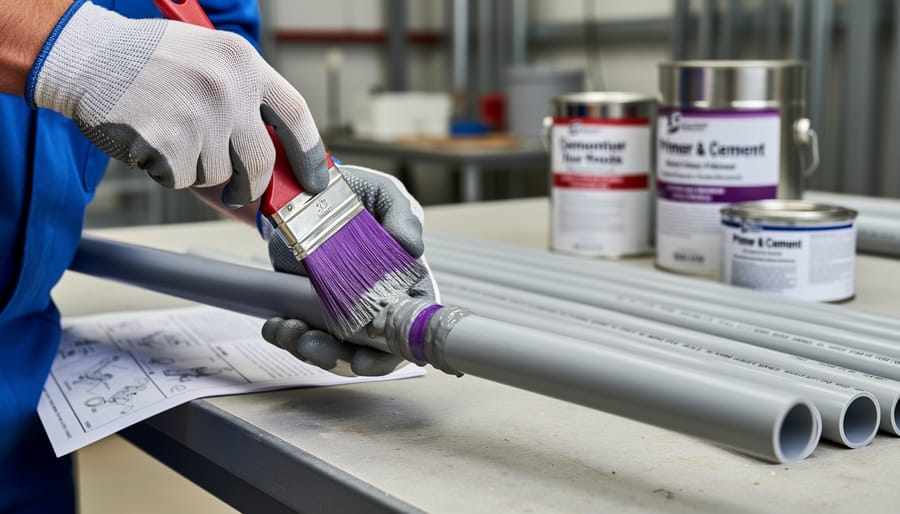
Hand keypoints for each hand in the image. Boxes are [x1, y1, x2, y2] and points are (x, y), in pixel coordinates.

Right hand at [29, 1, 327, 206]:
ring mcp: (200, 119)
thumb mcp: (210, 58)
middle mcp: (228, 90)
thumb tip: (277, 156)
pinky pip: (182, 179)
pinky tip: (151, 141)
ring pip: (218, 174)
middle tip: (240, 190)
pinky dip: (167, 171)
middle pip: (260, 162)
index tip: (314, 180)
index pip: (296, 116)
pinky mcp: (170, 146)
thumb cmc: (148, 60)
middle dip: (251, 185)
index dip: (309, 156)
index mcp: (244, 64)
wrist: (86, 56)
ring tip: (170, 134)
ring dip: (196, 168)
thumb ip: (245, 98)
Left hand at [262, 164, 437, 376]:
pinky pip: (302, 332)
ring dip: (308, 348)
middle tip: (314, 346)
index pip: (409, 328)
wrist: (309, 188)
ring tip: (288, 331)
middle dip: (340, 357)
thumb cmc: (359, 193)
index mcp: (406, 283)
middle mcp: (377, 303)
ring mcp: (342, 308)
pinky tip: (276, 325)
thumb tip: (412, 246)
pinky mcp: (310, 306)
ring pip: (333, 347)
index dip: (392, 352)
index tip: (365, 358)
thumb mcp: (385, 194)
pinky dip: (287, 334)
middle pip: (368, 349)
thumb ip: (403, 214)